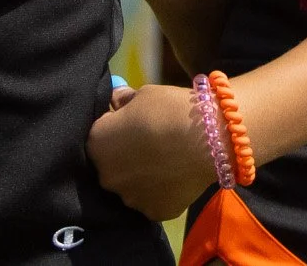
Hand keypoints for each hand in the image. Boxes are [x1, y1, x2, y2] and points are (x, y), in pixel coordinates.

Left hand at [88, 83, 222, 220]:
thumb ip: (123, 100)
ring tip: (167, 161)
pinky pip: (152, 199)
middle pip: (111, 164)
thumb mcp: (144, 93)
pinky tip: (176, 176)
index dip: (115, 127)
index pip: (98, 134)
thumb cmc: (171, 109)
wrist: (209, 139)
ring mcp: (129, 198)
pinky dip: (161, 190)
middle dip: (125, 154)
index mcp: (97, 144)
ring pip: (131, 185)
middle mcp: (105, 176)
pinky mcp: (153, 212)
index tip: (133, 122)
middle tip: (151, 143)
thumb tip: (116, 100)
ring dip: (142, 175)